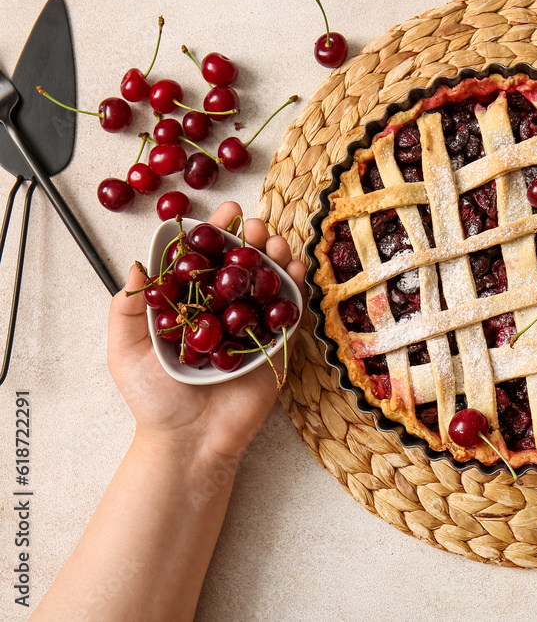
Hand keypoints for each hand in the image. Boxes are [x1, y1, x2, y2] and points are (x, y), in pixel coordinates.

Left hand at [107, 202, 305, 459]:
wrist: (189, 440)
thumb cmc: (155, 401)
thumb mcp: (125, 352)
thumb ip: (128, 310)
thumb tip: (136, 265)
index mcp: (190, 306)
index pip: (203, 260)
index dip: (214, 233)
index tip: (225, 211)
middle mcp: (222, 311)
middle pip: (240, 265)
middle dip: (251, 240)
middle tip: (255, 227)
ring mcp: (251, 327)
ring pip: (267, 283)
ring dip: (275, 257)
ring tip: (275, 243)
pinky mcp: (275, 346)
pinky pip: (288, 313)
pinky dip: (295, 289)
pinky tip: (296, 270)